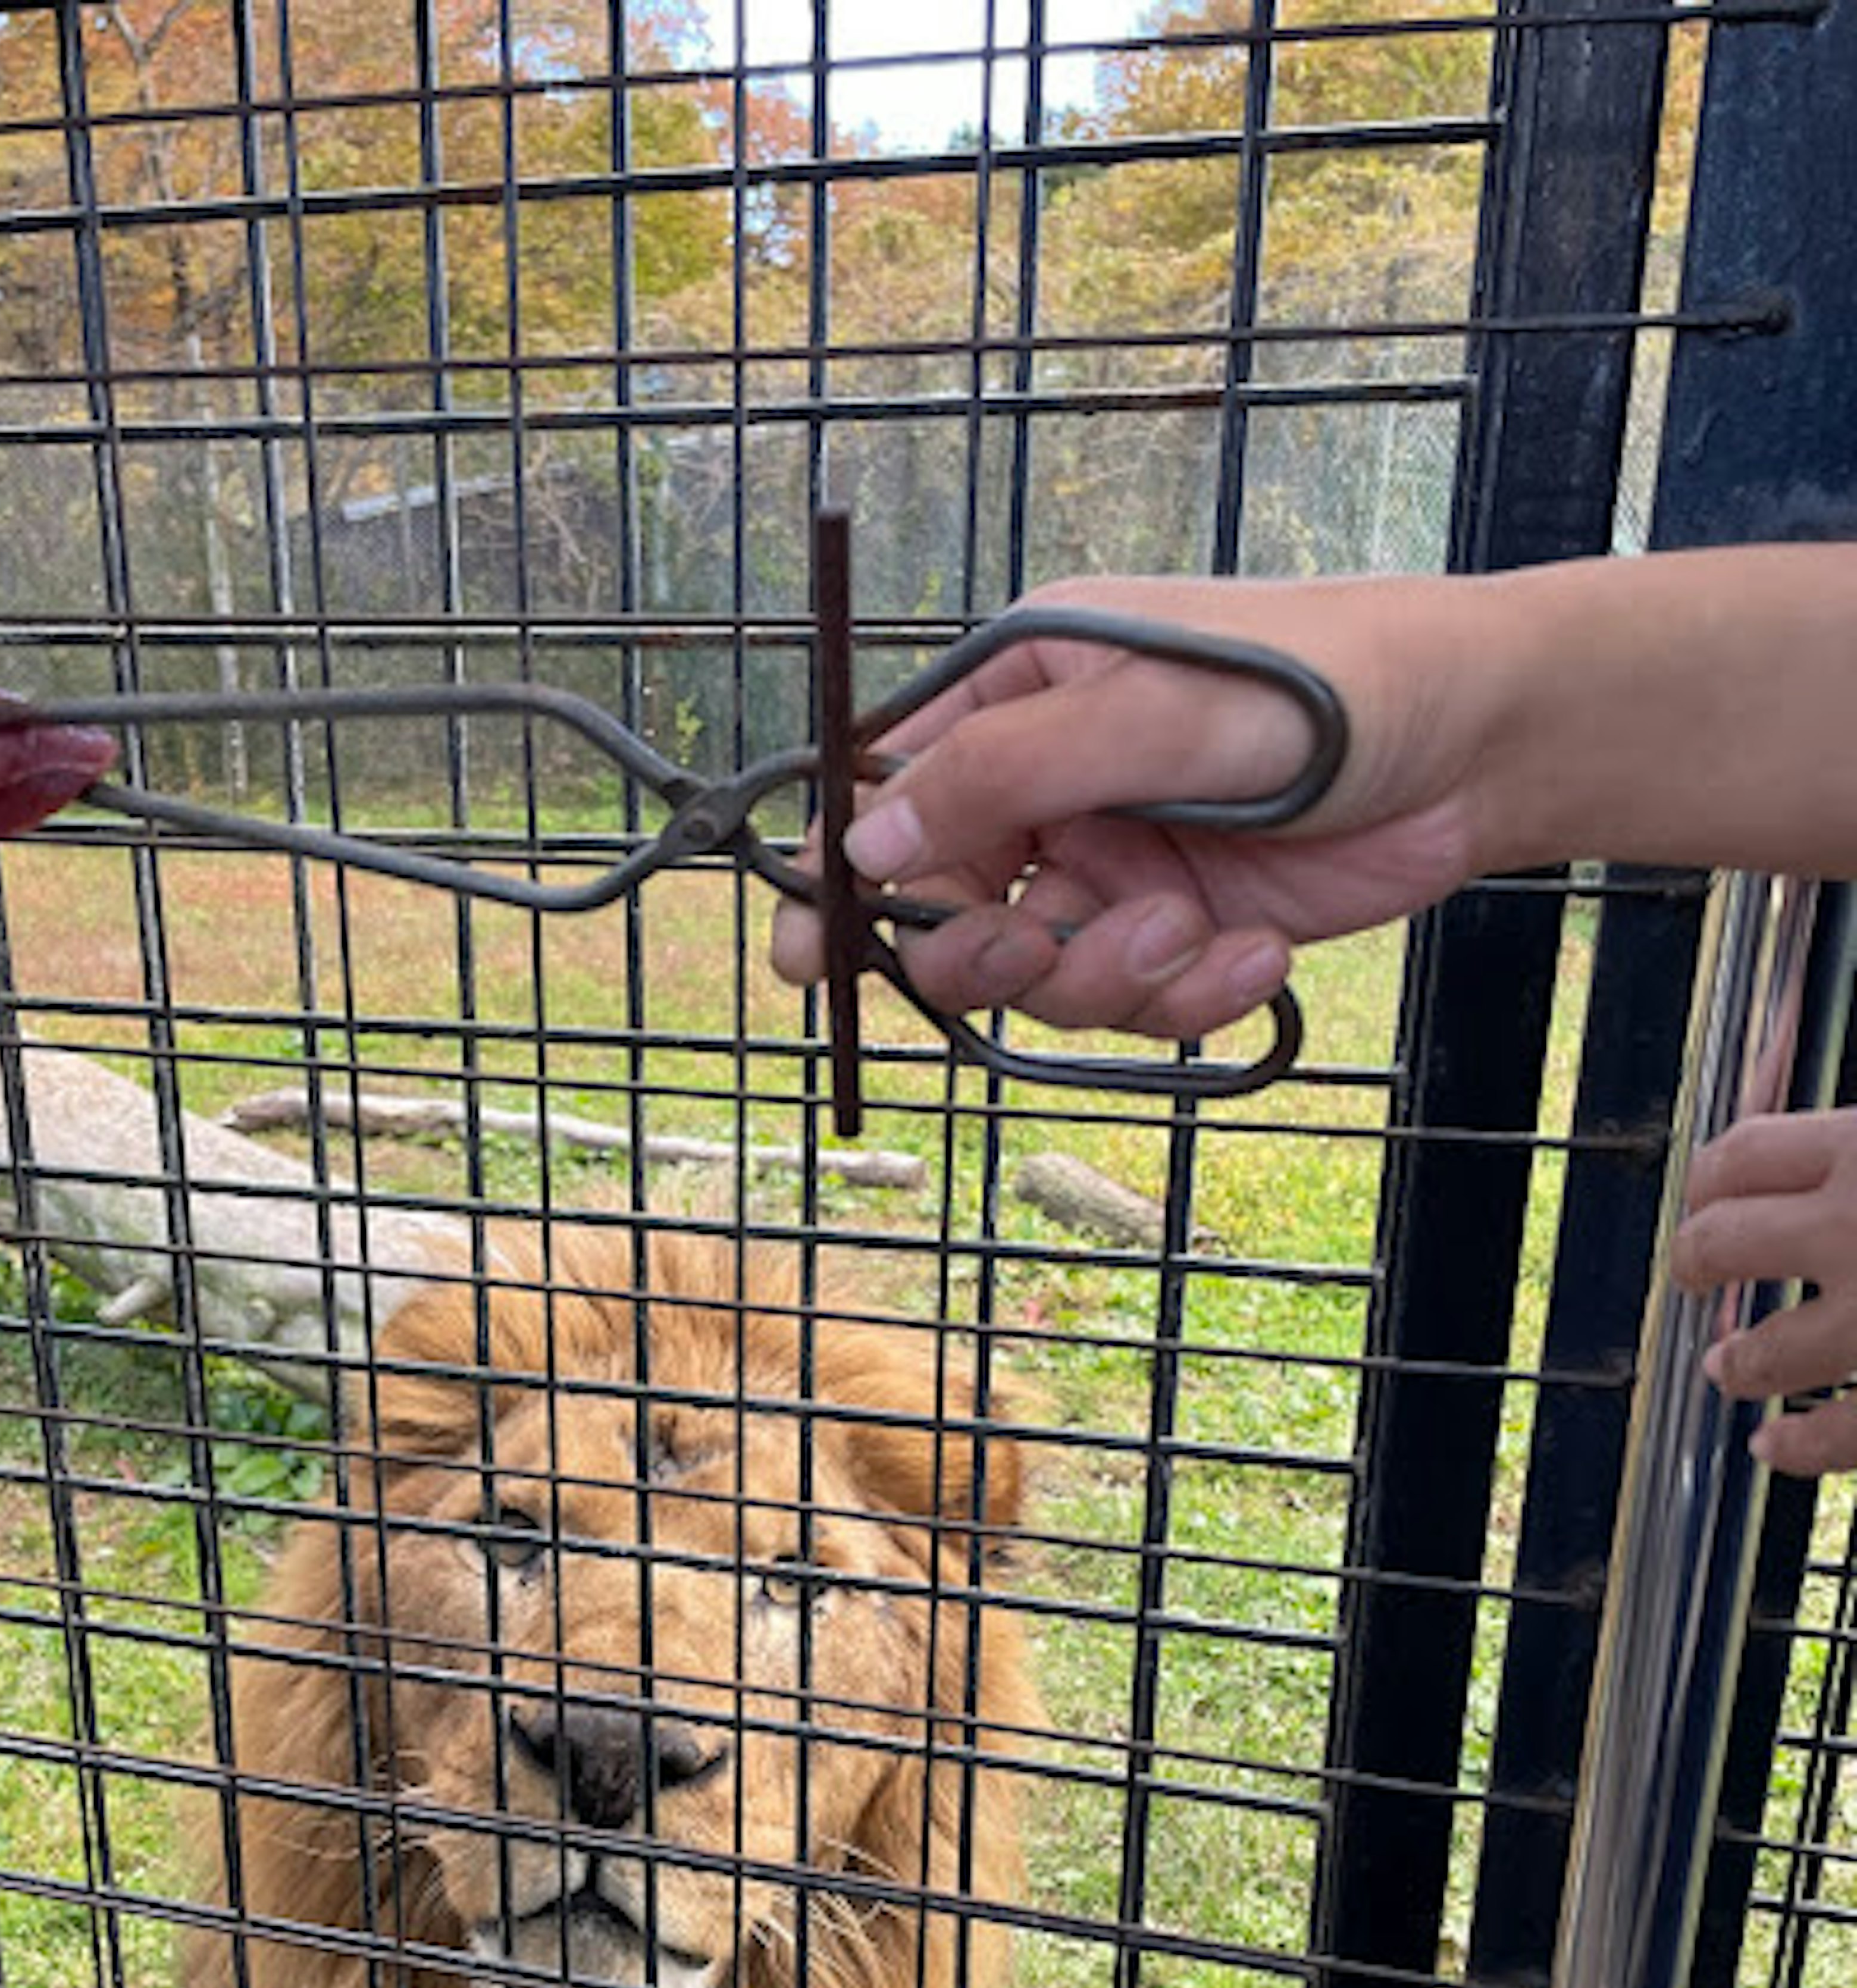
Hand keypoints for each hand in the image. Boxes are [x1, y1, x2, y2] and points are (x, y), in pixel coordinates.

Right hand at [769, 570, 1503, 1041]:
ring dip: (1112, 976)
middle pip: (949, 910)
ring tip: (1193, 928)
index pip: (894, 795)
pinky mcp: (1179, 927)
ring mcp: (1114, 862)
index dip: (844, 880)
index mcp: (1024, 697)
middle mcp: (1054, 786)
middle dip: (984, 951)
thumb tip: (867, 839)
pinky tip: (1256, 951)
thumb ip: (1010, 771)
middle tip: (1030, 945)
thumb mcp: (1158, 707)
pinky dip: (1192, 995)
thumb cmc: (1329, 680)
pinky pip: (1138, 1003)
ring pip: (1044, 977)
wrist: (1483, 737)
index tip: (808, 955)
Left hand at [1671, 1110, 1856, 1474]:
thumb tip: (1811, 1114)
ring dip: (1738, 1365)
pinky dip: (1801, 1448)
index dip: (1711, 1181)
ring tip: (1727, 1367)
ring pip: (1765, 1356)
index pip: (1742, 1157)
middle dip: (1698, 1261)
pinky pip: (1840, 1435)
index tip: (1711, 1194)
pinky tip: (1774, 1447)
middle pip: (1722, 1243)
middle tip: (1696, 1273)